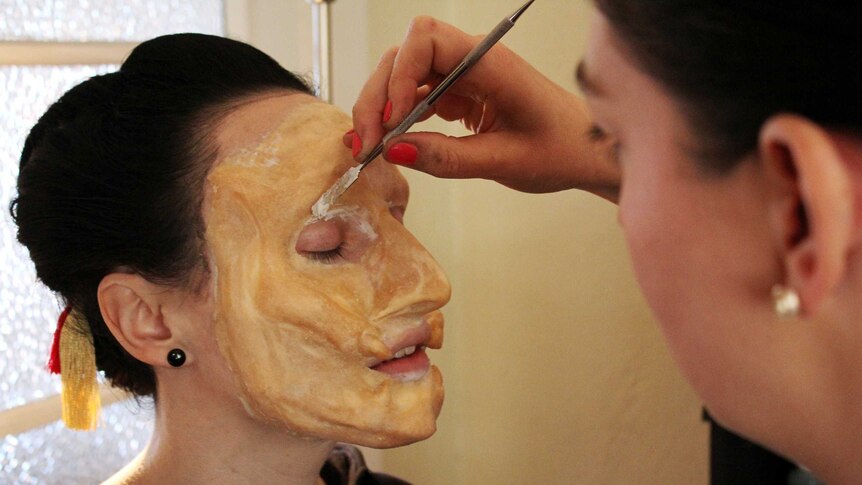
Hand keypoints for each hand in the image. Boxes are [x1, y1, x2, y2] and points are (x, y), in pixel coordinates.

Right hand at [346, 16, 619, 198]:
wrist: (587, 153)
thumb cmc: (560, 150)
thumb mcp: (502, 162)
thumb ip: (446, 157)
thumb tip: (393, 151)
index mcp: (490, 62)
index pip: (426, 38)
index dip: (400, 75)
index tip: (393, 120)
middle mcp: (472, 60)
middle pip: (404, 57)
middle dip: (378, 96)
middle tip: (365, 144)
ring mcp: (463, 75)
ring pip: (404, 78)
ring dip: (382, 109)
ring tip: (369, 148)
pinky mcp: (460, 94)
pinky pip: (417, 97)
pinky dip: (399, 119)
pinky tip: (389, 143)